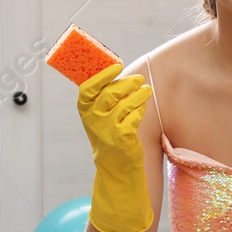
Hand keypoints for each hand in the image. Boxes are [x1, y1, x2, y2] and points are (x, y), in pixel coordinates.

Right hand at [77, 62, 154, 231]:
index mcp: (84, 109)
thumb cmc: (108, 133)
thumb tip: (118, 70)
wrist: (113, 165)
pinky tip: (142, 108)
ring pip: (126, 103)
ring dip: (139, 95)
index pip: (88, 87)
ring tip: (146, 91)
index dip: (103, 75)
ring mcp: (107, 128)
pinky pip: (135, 116)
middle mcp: (93, 118)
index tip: (117, 66)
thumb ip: (104, 94)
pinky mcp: (122, 137)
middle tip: (139, 79)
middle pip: (111, 93)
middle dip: (128, 83)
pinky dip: (140, 110)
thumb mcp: (99, 114)